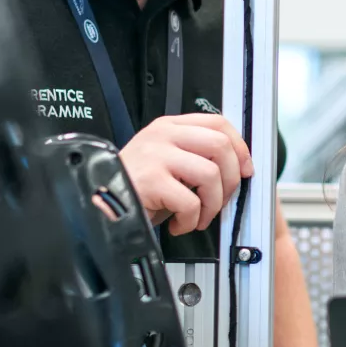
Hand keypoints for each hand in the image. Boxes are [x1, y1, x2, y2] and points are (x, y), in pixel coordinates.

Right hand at [118, 114, 253, 234]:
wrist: (100, 204)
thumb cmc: (136, 188)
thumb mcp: (166, 160)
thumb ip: (195, 154)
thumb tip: (237, 167)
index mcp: (169, 127)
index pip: (218, 122)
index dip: (239, 146)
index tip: (245, 168)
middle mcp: (163, 136)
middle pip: (220, 145)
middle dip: (231, 179)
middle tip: (220, 199)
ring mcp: (156, 156)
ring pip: (210, 174)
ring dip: (212, 204)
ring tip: (198, 217)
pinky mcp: (151, 180)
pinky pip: (191, 202)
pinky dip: (192, 220)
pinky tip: (179, 224)